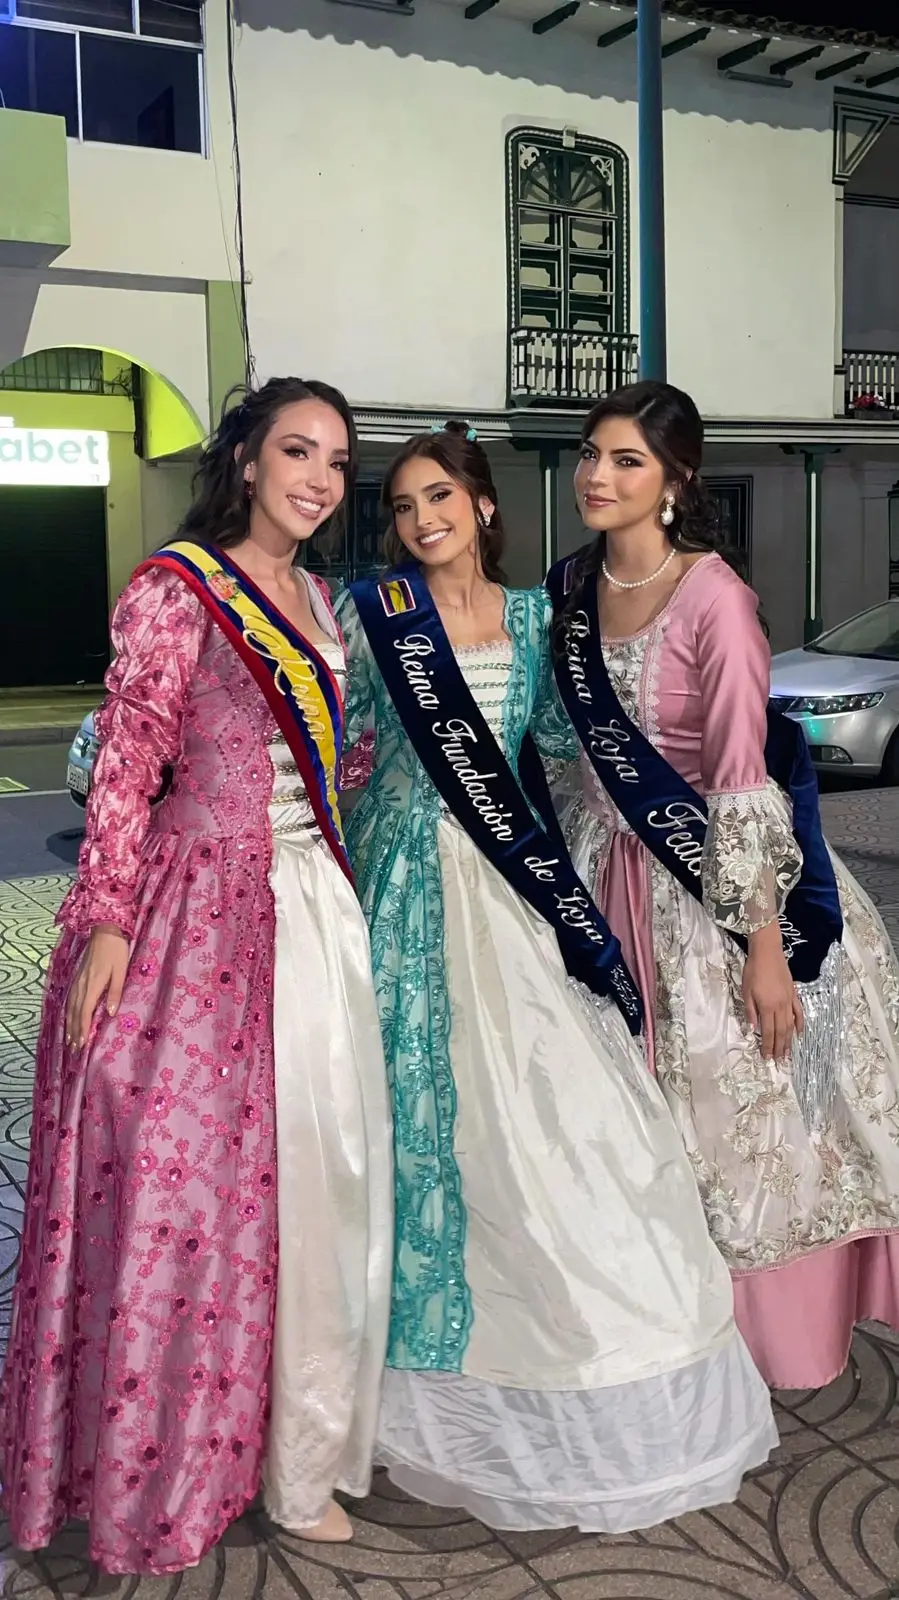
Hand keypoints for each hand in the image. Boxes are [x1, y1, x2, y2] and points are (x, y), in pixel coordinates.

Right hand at [65, 926, 129, 1050]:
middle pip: (75, 1013)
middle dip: (74, 1032)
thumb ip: (115, 992)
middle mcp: (82, 985)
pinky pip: (70, 998)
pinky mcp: (78, 976)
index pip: (85, 1013)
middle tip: (74, 1049)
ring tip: (69, 1039)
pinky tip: (69, 1017)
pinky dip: (69, 1012)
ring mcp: (78, 980)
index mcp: (93, 985)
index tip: (81, 1045)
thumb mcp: (120, 971)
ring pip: (71, 1007)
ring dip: (70, 1024)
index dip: (83, 1030)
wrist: (105, 930)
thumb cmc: (116, 951)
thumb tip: (110, 1013)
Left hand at [742, 922, 803, 1062]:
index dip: (768, 1046)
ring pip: (790, 1025)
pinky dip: (800, 1024)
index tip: (767, 1058)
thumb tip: (752, 1030)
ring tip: (789, 1053)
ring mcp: (789, 1001)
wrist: (768, 953)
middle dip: (779, 1048)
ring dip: (789, 1040)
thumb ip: (750, 1011)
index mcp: (767, 1007)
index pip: (768, 1032)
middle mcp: (780, 1006)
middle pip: (781, 1032)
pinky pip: (799, 1013)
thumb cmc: (753, 971)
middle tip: (779, 1061)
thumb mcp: (746, 991)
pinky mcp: (794, 994)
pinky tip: (800, 1034)